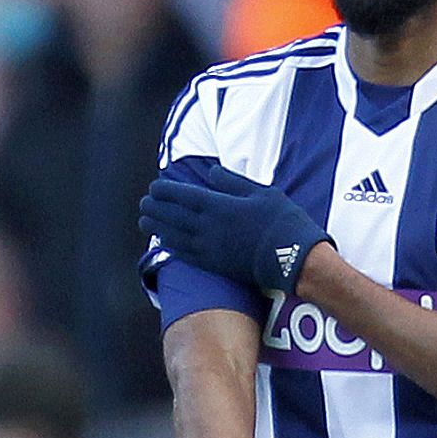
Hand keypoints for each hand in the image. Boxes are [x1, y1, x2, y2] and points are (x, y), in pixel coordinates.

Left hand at [140, 164, 332, 293]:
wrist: (292, 257)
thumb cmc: (281, 220)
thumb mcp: (261, 191)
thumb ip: (232, 182)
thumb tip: (211, 173)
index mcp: (220, 206)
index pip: (184, 196)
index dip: (166, 191)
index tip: (154, 187)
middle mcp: (209, 228)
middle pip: (174, 216)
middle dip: (156, 209)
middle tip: (143, 203)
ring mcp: (210, 248)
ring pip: (176, 236)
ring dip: (158, 227)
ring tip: (144, 221)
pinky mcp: (215, 264)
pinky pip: (187, 254)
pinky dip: (172, 247)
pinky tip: (164, 242)